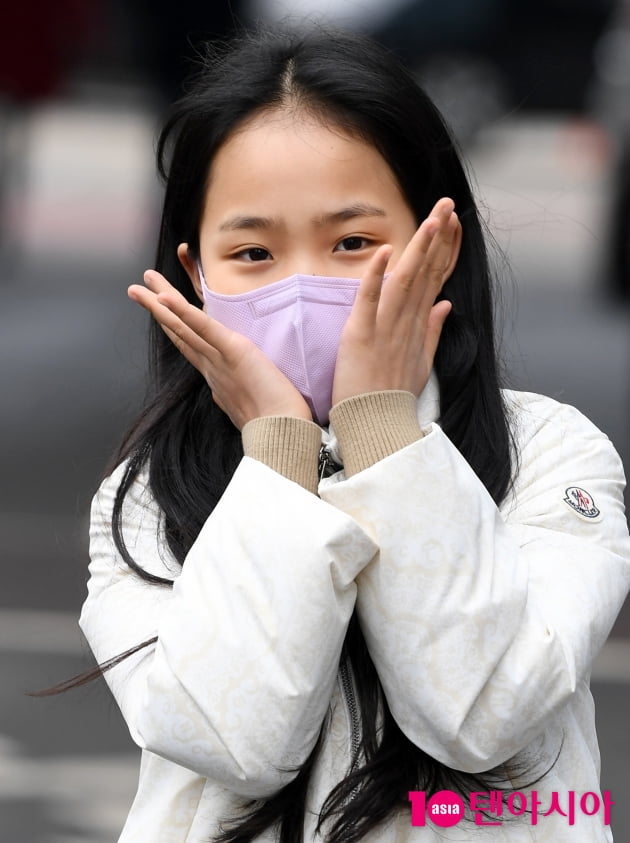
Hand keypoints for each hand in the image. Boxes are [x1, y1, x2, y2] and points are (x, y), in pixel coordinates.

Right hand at [128, 271, 311, 428]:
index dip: (173, 325)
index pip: (190, 345)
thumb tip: (227, 392)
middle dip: (157, 309)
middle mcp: (211, 367)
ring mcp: (219, 360)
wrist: (283, 435)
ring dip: (161, 302)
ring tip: (141, 283)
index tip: (160, 310)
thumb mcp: (250, 405)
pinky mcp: (234, 352)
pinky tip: (166, 297)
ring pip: (183, 326)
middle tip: (136, 289)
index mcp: (216, 378)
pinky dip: (184, 312)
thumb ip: (236, 393)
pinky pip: (205, 329)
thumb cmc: (275, 424)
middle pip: (178, 332)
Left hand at [332, 197, 459, 404]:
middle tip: (447, 203)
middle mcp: (407, 322)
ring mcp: (386, 328)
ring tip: (432, 218)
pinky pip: (369, 301)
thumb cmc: (394, 395)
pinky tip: (385, 252)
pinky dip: (376, 276)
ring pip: (405, 280)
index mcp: (418, 325)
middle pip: (426, 271)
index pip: (435, 278)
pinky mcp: (360, 336)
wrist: (376, 424)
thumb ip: (432, 331)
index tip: (453, 222)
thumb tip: (445, 305)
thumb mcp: (420, 363)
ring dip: (419, 248)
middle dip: (438, 236)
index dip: (444, 249)